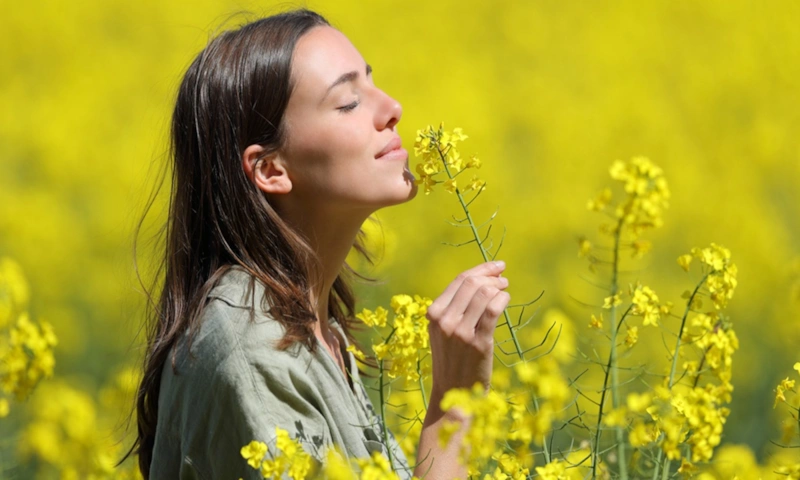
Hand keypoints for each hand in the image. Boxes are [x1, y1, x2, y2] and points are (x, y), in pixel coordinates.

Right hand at [426, 260, 509, 399]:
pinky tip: (506, 299)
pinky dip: (503, 299)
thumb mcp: (442, 331)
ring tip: (505, 289)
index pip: (459, 280)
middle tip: (503, 278)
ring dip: (499, 287)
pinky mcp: (478, 343)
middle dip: (491, 275)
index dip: (481, 269)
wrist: (452, 394)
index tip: (496, 266)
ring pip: (484, 293)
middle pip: (472, 283)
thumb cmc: (452, 360)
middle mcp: (444, 321)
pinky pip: (493, 309)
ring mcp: (460, 332)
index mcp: (433, 314)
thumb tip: (480, 280)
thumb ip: (453, 308)